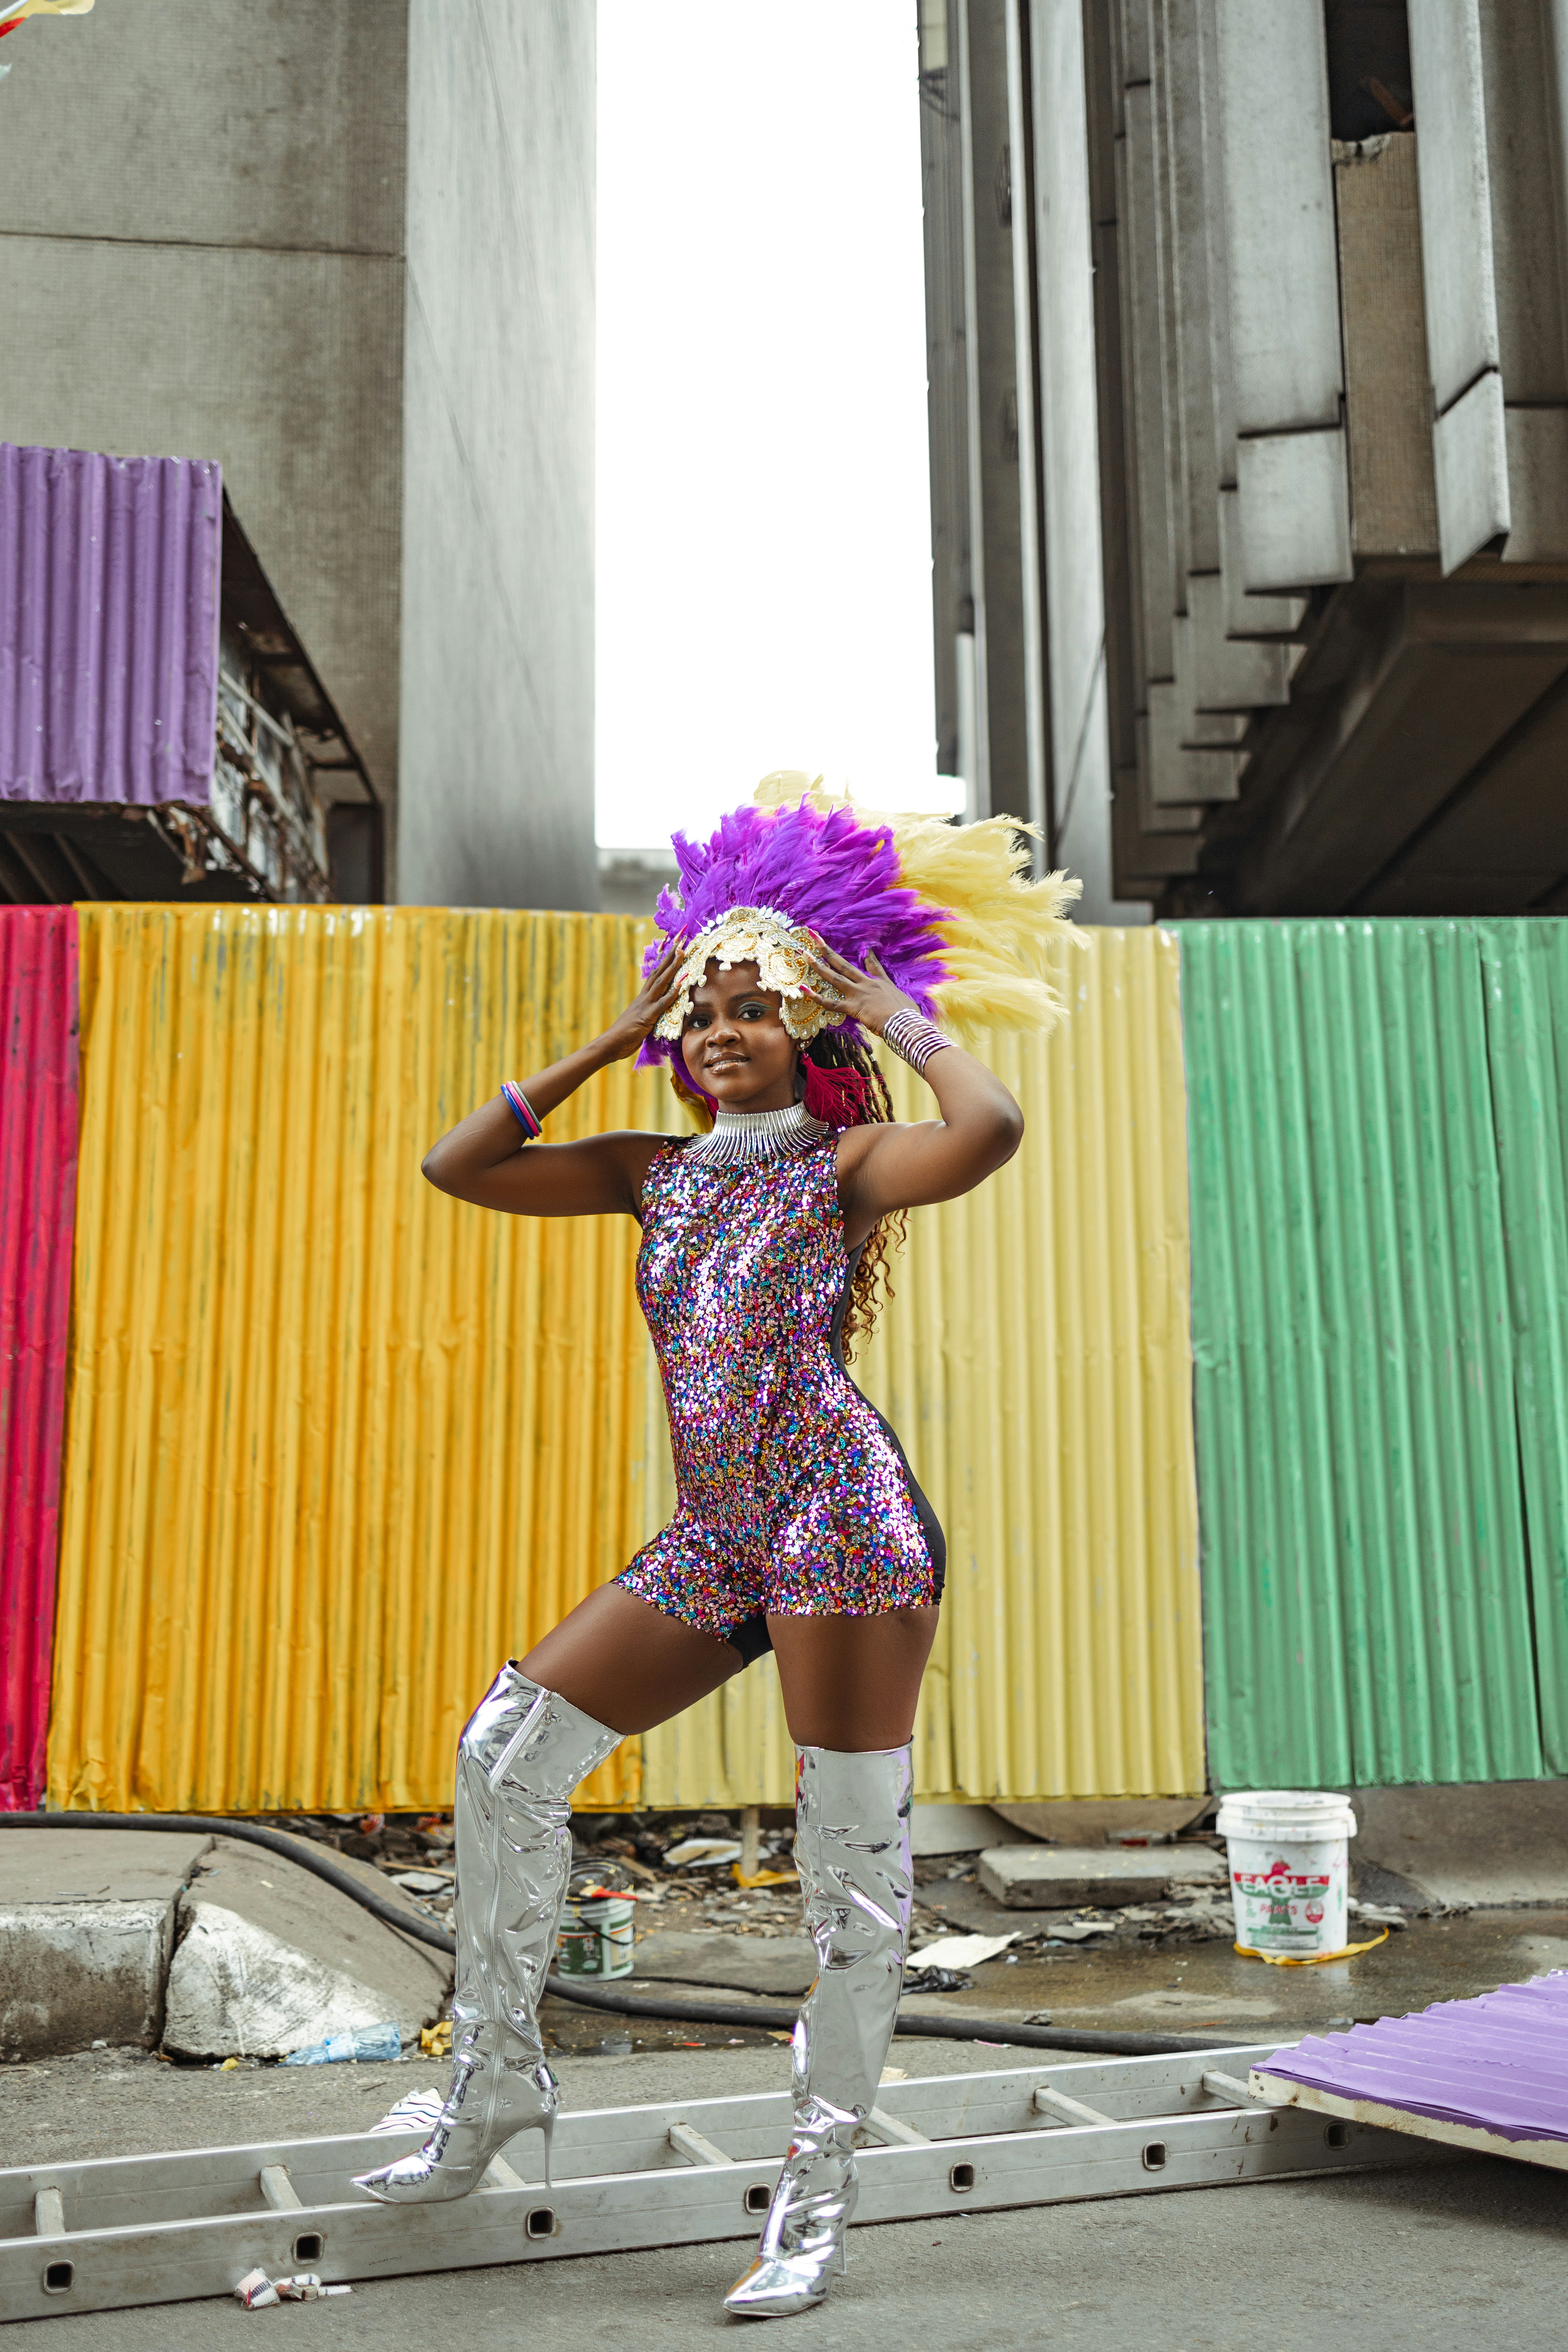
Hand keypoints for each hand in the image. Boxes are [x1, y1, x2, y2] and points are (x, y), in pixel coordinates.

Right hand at [601, 941, 683, 1060]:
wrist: (610, 1043)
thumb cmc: (625, 1035)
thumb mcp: (641, 1020)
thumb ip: (650, 1013)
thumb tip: (659, 1011)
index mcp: (643, 997)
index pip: (656, 974)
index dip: (665, 961)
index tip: (675, 947)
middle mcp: (645, 997)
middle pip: (659, 972)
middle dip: (671, 955)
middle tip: (681, 939)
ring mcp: (646, 1005)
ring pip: (661, 982)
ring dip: (673, 967)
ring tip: (682, 952)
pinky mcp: (647, 1017)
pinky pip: (662, 1003)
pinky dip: (673, 993)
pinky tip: (682, 983)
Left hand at [808, 944, 913, 1037]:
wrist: (906, 1023)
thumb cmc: (910, 1017)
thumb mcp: (908, 1003)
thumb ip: (902, 1001)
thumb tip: (909, 1006)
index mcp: (883, 983)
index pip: (874, 967)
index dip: (868, 957)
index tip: (864, 949)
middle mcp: (868, 984)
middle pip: (844, 964)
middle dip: (828, 951)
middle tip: (815, 937)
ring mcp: (859, 993)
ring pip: (834, 977)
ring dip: (818, 966)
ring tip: (804, 954)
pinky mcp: (853, 1007)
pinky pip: (831, 1002)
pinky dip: (816, 997)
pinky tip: (803, 990)